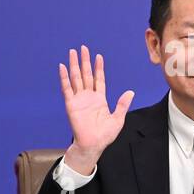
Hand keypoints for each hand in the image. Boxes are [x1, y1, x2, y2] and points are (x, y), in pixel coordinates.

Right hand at [59, 45, 133, 174]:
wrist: (93, 145)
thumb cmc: (105, 135)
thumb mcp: (118, 119)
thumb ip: (122, 105)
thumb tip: (130, 92)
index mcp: (99, 99)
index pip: (99, 79)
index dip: (98, 67)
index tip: (98, 56)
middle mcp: (88, 97)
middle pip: (86, 74)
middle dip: (85, 61)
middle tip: (83, 48)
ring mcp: (79, 99)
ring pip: (76, 78)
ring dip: (74, 65)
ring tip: (72, 52)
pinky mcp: (71, 104)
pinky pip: (67, 88)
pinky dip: (64, 78)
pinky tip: (63, 67)